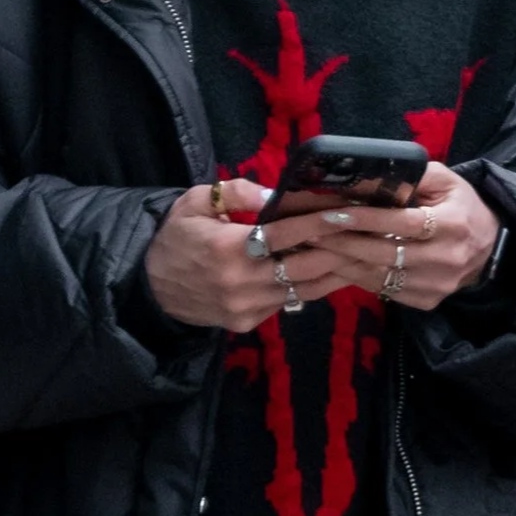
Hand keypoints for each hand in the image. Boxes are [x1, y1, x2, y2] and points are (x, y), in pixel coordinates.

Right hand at [144, 180, 358, 330]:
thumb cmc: (175, 237)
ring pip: (303, 288)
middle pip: (304, 265)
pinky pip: (288, 302)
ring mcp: (246, 306)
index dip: (320, 222)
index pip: (286, 233)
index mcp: (228, 248)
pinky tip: (330, 271)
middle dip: (338, 249)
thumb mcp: (195, 202)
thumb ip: (236, 193)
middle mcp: (241, 281)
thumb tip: (276, 194)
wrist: (149, 288)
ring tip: (361, 254)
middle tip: (366, 235)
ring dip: (334, 272)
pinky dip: (311, 286)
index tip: (349, 212)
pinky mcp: (248, 322)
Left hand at [306, 162, 502, 309]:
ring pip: (380, 275)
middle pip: (385, 253)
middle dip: (344, 242)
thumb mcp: (448, 181)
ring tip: (316, 247)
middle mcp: (446, 259)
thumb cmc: (462, 207)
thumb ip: (415, 175)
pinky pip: (384, 289)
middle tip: (312, 231)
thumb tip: (374, 174)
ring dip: (344, 262)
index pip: (402, 223)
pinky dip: (358, 277)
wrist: (489, 248)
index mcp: (453, 224)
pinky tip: (337, 264)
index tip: (332, 214)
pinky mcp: (426, 301)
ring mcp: (436, 285)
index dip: (365, 219)